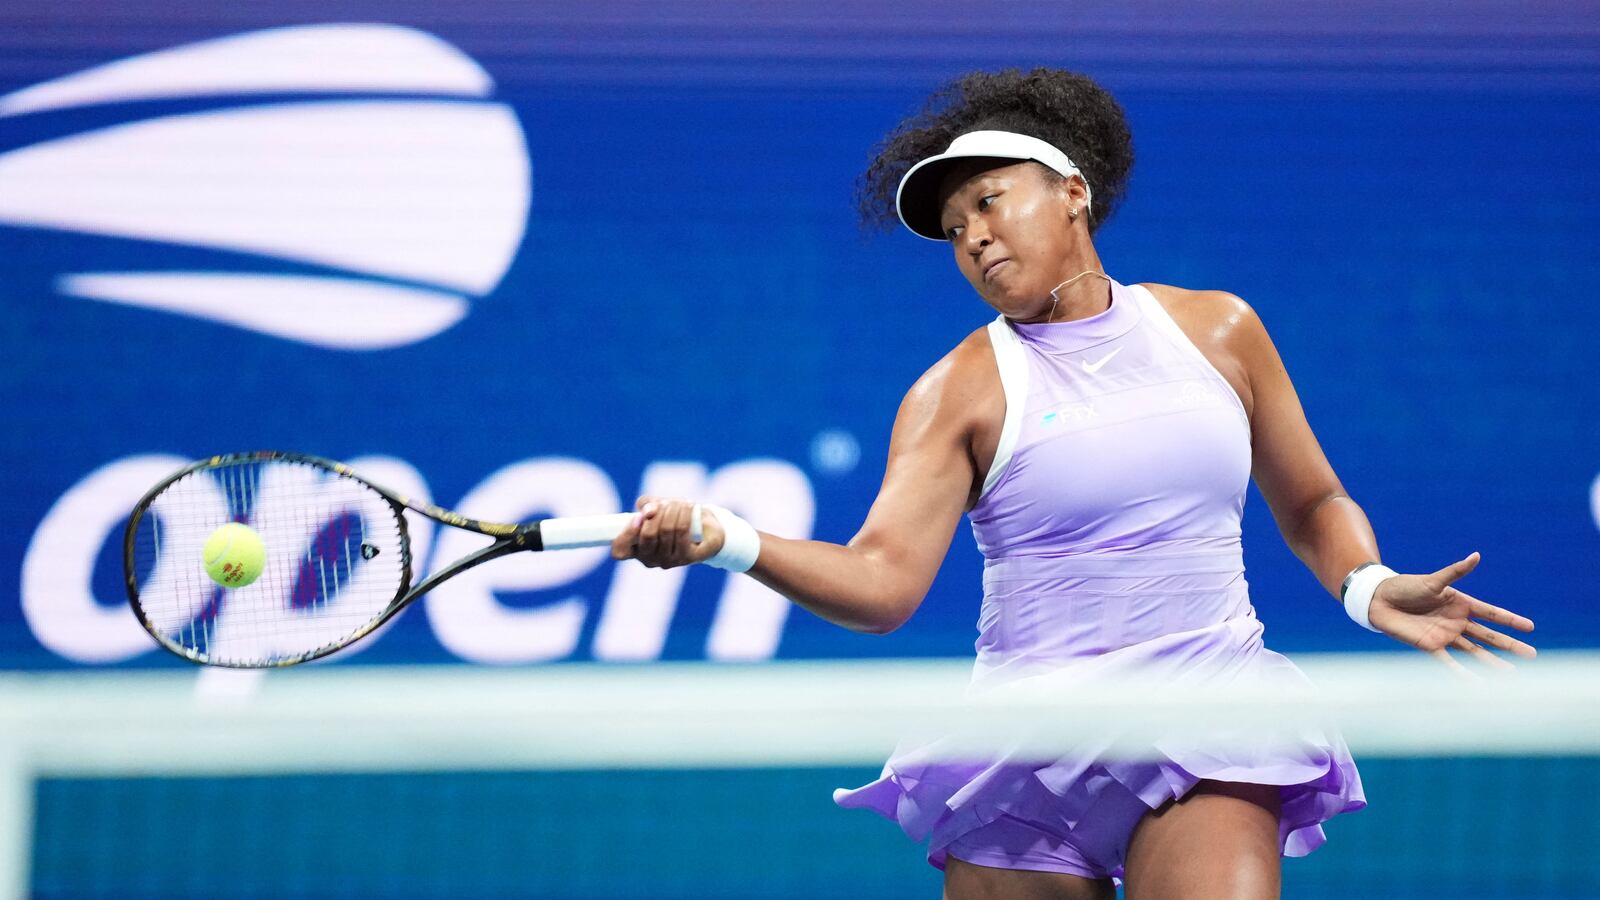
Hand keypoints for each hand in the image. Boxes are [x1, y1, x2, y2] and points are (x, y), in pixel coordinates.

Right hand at [609, 496, 723, 568]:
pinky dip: (685, 514)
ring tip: (681, 503)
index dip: (626, 534)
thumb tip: (648, 511)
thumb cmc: (674, 516)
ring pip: (667, 530)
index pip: (619, 551)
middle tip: (667, 504)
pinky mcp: (687, 558)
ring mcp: (668, 562)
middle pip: (648, 535)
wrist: (705, 527)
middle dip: (658, 512)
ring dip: (674, 510)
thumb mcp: (656, 506)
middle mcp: (650, 560)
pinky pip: (682, 531)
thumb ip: (646, 505)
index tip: (638, 517)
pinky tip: (689, 507)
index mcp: (635, 549)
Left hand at [1367, 551, 1535, 673]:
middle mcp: (1456, 621)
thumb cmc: (1406, 586)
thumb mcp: (1433, 581)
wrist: (1379, 600)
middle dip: (1509, 645)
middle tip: (1532, 656)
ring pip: (1474, 652)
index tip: (1530, 627)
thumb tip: (1476, 556)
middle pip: (1488, 636)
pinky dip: (1463, 674)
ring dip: (1492, 663)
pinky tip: (1478, 685)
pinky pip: (1449, 663)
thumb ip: (1455, 571)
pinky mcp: (1430, 646)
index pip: (1491, 613)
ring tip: (1512, 673)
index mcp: (1460, 604)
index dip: (1510, 620)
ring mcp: (1445, 635)